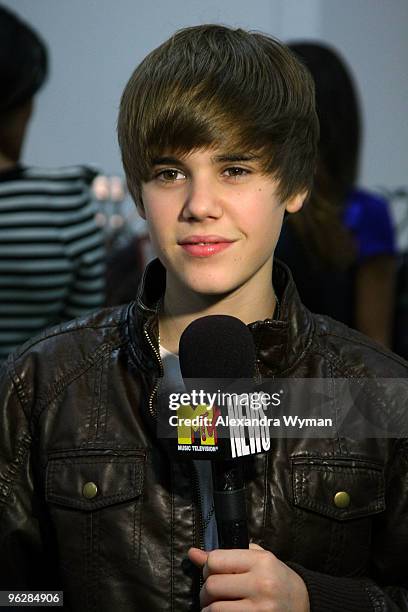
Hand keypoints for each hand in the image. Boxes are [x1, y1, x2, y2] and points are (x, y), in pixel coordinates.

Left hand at [188, 543, 309, 611]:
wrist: (305, 603)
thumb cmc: (277, 578)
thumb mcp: (258, 559)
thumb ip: (227, 556)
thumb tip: (193, 554)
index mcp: (261, 562)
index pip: (216, 560)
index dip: (208, 566)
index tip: (212, 572)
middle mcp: (261, 584)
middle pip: (212, 585)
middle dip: (205, 590)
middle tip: (211, 593)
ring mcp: (260, 609)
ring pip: (214, 609)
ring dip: (209, 608)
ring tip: (216, 605)